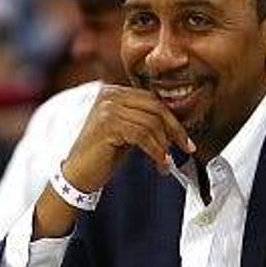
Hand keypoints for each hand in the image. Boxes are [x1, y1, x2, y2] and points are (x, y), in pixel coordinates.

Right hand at [62, 85, 194, 192]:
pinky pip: (143, 135)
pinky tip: (160, 163)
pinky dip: (156, 151)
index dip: (172, 119)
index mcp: (114, 92)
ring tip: (165, 163)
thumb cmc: (103, 155)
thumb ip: (144, 121)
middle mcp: (110, 95)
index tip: (184, 138)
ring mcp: (108, 108)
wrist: (78, 174)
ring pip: (152, 123)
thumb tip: (175, 124)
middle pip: (155, 107)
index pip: (152, 99)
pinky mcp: (108, 125)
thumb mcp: (126, 132)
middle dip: (175, 129)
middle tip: (186, 147)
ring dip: (164, 146)